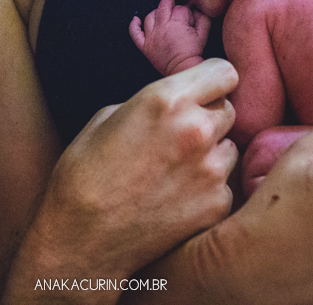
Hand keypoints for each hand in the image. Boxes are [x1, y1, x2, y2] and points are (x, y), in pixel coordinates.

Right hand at [4, 60, 238, 295]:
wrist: (82, 240)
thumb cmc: (84, 176)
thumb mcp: (106, 117)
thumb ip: (150, 102)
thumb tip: (173, 102)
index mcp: (166, 100)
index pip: (224, 72)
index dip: (212, 81)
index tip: (203, 90)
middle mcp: (196, 130)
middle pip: (228, 108)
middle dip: (208, 116)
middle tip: (181, 135)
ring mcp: (211, 170)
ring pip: (230, 147)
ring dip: (211, 152)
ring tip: (176, 169)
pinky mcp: (217, 205)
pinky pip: (224, 184)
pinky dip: (207, 188)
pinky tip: (176, 197)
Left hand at [130, 0, 210, 74]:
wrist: (184, 70)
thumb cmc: (194, 53)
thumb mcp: (204, 34)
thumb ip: (202, 18)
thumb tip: (195, 9)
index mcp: (177, 23)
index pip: (180, 8)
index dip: (186, 9)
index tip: (189, 13)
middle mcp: (162, 26)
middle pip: (163, 6)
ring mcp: (151, 36)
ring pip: (150, 16)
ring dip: (156, 12)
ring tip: (162, 12)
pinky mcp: (145, 46)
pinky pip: (135, 33)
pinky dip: (134, 25)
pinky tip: (135, 19)